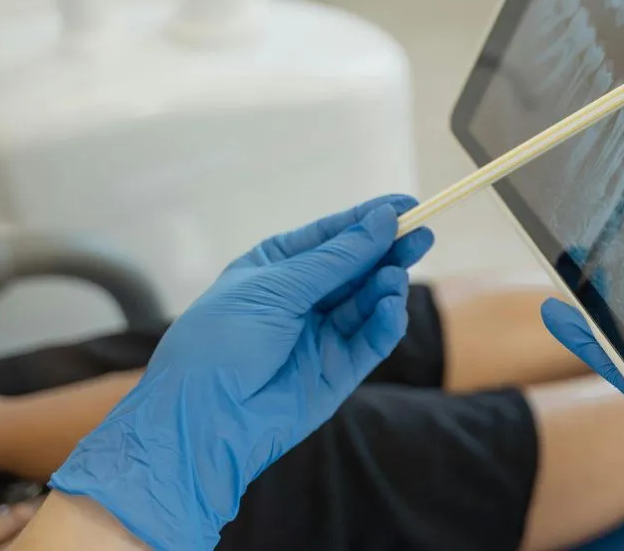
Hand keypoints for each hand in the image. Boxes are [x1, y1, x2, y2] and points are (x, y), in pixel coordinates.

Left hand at [50, 195, 432, 550]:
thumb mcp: (275, 287)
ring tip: (395, 278)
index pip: (331, 236)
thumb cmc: (221, 342)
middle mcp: (301, 298)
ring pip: (368, 302)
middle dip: (389, 251)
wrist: (201, 420)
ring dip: (386, 286)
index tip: (408, 204)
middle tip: (422, 236)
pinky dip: (386, 323)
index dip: (369, 219)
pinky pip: (371, 340)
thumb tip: (383, 220)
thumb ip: (335, 258)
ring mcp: (322, 335)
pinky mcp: (339, 370)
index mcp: (276, 267)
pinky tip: (390, 307)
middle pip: (357, 267)